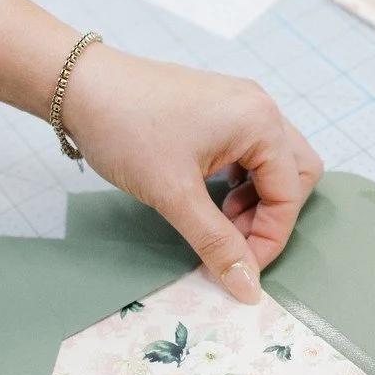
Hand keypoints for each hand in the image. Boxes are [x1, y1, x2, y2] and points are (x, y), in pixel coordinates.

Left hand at [64, 46, 322, 303]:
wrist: (79, 86)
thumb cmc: (126, 129)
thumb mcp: (174, 195)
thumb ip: (217, 244)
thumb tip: (248, 287)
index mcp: (260, 122)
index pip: (289, 194)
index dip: (269, 239)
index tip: (240, 269)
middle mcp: (259, 107)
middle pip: (295, 174)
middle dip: (271, 215)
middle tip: (232, 239)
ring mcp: (239, 104)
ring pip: (272, 163)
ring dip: (255, 199)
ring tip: (216, 218)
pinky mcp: (218, 108)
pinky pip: (248, 151)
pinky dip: (239, 180)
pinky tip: (209, 195)